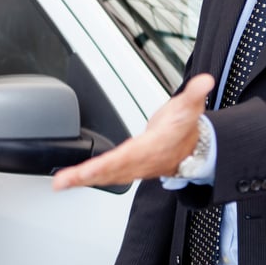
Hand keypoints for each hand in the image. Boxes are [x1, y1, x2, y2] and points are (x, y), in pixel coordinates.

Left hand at [52, 73, 214, 188]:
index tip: (89, 170)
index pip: (127, 157)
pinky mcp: (126, 169)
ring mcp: (132, 168)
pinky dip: (87, 179)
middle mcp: (140, 162)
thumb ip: (194, 94)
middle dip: (86, 176)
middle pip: (110, 171)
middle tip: (62, 181)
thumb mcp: (190, 107)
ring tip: (61, 183)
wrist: (193, 149)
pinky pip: (105, 175)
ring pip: (105, 176)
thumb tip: (204, 81)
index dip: (108, 164)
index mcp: (151, 147)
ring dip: (82, 180)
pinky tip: (71, 180)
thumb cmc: (185, 128)